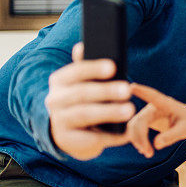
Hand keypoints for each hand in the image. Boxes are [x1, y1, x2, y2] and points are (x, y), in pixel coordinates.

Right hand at [45, 43, 133, 159]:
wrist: (67, 132)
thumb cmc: (83, 99)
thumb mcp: (82, 82)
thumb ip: (85, 66)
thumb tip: (81, 45)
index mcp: (60, 81)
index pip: (75, 71)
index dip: (93, 68)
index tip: (113, 67)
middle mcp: (55, 100)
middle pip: (81, 93)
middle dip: (105, 91)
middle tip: (127, 89)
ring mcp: (59, 121)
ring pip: (84, 114)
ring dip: (109, 112)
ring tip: (130, 110)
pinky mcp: (67, 140)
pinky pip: (91, 138)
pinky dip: (111, 136)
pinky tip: (126, 133)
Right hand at [127, 83, 185, 157]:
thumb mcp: (185, 129)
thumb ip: (172, 136)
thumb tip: (156, 145)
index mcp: (166, 104)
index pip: (153, 96)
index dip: (142, 92)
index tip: (132, 87)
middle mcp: (153, 106)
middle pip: (139, 121)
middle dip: (140, 138)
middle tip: (148, 153)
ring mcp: (147, 112)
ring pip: (133, 127)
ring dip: (137, 141)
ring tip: (148, 153)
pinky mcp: (144, 119)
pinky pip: (134, 130)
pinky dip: (136, 140)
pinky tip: (144, 149)